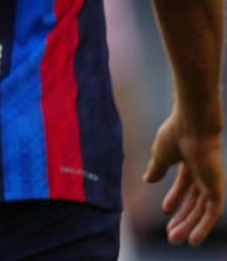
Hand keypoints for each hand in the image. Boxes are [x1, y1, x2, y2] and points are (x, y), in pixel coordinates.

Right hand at [145, 109, 224, 246]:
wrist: (191, 125)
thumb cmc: (175, 134)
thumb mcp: (160, 155)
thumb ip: (156, 169)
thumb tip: (147, 180)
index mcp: (191, 163)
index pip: (185, 186)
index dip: (175, 199)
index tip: (165, 211)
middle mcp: (204, 173)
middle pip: (194, 202)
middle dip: (182, 218)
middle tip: (171, 234)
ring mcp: (211, 181)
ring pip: (202, 210)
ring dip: (190, 226)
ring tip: (177, 239)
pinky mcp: (217, 187)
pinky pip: (212, 212)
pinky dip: (204, 226)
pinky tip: (194, 238)